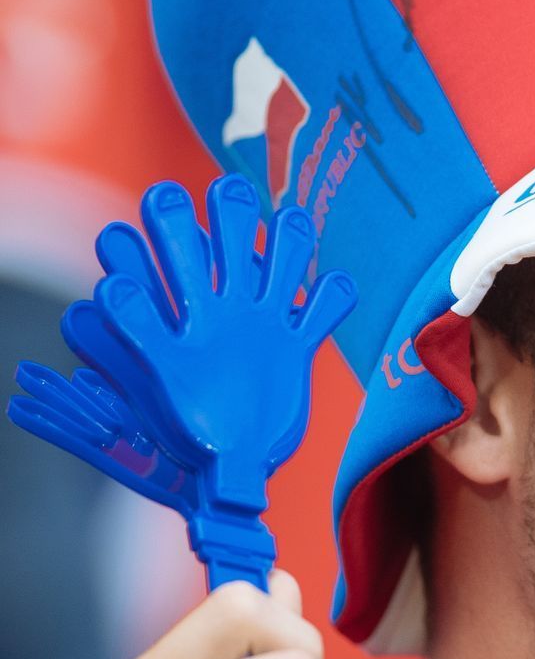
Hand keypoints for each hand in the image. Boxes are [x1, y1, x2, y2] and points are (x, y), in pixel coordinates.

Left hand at [88, 178, 355, 511]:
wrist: (232, 467)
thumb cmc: (188, 432)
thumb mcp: (151, 384)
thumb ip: (127, 349)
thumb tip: (73, 330)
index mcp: (187, 316)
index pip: (176, 258)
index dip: (168, 226)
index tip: (162, 205)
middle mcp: (224, 310)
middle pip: (230, 244)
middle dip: (231, 213)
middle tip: (229, 192)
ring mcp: (265, 324)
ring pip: (282, 265)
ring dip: (289, 240)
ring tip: (292, 222)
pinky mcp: (299, 348)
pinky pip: (322, 312)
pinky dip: (333, 297)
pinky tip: (336, 287)